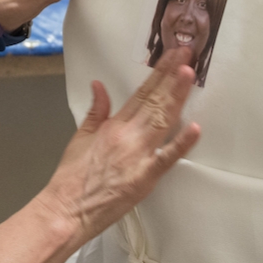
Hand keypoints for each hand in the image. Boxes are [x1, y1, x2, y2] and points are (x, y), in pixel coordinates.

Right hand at [34, 48, 201, 243]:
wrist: (67, 209)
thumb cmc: (72, 177)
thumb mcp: (80, 137)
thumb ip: (96, 111)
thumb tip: (100, 85)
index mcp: (113, 125)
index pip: (141, 93)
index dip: (159, 73)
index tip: (173, 55)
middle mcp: (127, 136)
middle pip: (155, 101)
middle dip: (173, 77)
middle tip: (188, 53)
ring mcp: (138, 156)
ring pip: (162, 121)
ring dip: (177, 97)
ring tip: (189, 74)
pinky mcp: (145, 179)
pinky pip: (167, 159)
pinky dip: (181, 144)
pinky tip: (196, 128)